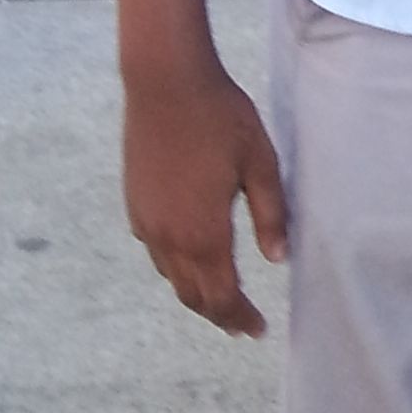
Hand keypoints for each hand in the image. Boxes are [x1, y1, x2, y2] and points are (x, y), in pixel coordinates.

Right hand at [124, 68, 288, 336]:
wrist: (165, 82)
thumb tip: (278, 259)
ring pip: (171, 275)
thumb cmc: (220, 117)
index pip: (222, 296)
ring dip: (195, 291)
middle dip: (218, 313)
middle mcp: (168, 237)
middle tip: (241, 325)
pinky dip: (176, 265)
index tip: (258, 330)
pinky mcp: (134, 204)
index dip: (240, 317)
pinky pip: (156, 250)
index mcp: (203, 232)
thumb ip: (271, 214)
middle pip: (192, 295)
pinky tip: (191, 255)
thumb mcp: (259, 162)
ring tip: (219, 296)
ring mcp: (145, 222)